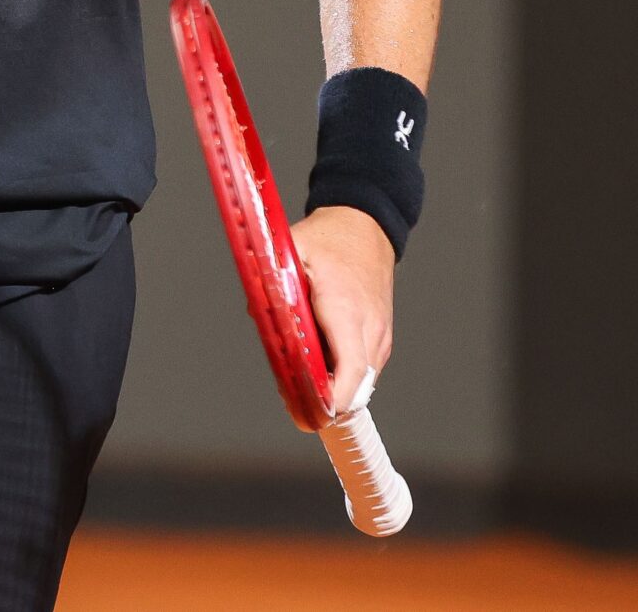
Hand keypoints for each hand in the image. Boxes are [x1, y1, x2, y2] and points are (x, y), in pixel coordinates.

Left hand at [290, 205, 393, 416]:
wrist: (366, 225)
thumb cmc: (330, 239)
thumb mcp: (292, 249)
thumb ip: (271, 281)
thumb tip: (256, 312)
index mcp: (346, 310)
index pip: (350, 372)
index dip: (330, 400)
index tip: (307, 412)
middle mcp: (370, 328)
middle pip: (355, 388)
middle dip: (324, 401)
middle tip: (293, 401)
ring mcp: (380, 335)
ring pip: (361, 384)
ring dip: (334, 389)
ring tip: (303, 381)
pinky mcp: (381, 337)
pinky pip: (363, 370)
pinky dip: (343, 376)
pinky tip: (320, 364)